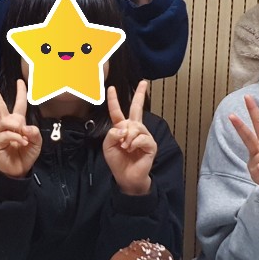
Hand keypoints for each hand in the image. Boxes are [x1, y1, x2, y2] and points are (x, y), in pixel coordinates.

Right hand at [0, 78, 41, 178]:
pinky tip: (21, 143)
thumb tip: (25, 126)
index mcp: (17, 122)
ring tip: (23, 138)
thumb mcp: (36, 143)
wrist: (18, 170)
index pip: (19, 104)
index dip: (20, 93)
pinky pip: (7, 133)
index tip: (19, 81)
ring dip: (18, 128)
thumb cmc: (26, 155)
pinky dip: (16, 138)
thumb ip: (35, 132)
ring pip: (8, 120)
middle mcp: (5, 124)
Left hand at [103, 81, 156, 196]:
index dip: (114, 100)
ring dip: (128, 137)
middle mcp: (135, 129)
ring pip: (136, 126)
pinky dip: (134, 143)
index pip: (117, 112)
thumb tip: (124, 127)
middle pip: (137, 108)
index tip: (111, 88)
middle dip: (140, 94)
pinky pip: (142, 137)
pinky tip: (131, 149)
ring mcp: (144, 136)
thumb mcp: (108, 147)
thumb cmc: (118, 162)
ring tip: (125, 147)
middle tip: (144, 82)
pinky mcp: (150, 144)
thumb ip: (111, 134)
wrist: (126, 177)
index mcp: (122, 128)